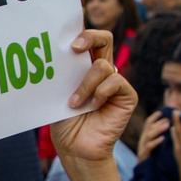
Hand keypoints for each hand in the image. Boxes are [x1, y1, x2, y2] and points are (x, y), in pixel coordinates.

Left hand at [50, 29, 136, 161]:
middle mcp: (102, 71)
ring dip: (85, 84)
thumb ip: (63, 72)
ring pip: (102, 66)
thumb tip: (53, 51)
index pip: (88, 40)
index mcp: (85, 67)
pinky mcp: (127, 96)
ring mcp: (116, 83)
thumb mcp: (58, 92)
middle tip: (74, 48)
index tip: (65, 40)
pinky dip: (100, 93)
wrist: (75, 147)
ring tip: (73, 103)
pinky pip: (115, 82)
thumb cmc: (63, 121)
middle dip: (90, 37)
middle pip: (105, 38)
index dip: (81, 33)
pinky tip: (92, 106)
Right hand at [137, 110, 169, 161]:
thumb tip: (171, 126)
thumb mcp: (156, 146)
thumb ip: (159, 136)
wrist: (146, 175)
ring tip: (167, 125)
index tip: (162, 112)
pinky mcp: (143, 156)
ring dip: (158, 129)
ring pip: (148, 135)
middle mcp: (143, 141)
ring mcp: (142, 148)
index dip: (154, 117)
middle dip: (158, 122)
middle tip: (169, 119)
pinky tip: (163, 138)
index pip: (148, 123)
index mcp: (146, 137)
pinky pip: (149, 147)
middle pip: (148, 128)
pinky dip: (156, 142)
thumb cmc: (154, 160)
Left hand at [169, 110, 180, 180]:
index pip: (180, 131)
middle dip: (175, 121)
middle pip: (174, 132)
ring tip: (174, 118)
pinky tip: (175, 131)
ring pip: (173, 136)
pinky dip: (175, 134)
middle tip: (175, 110)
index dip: (178, 121)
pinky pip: (174, 141)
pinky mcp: (177, 155)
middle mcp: (178, 149)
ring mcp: (176, 152)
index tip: (176, 111)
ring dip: (174, 127)